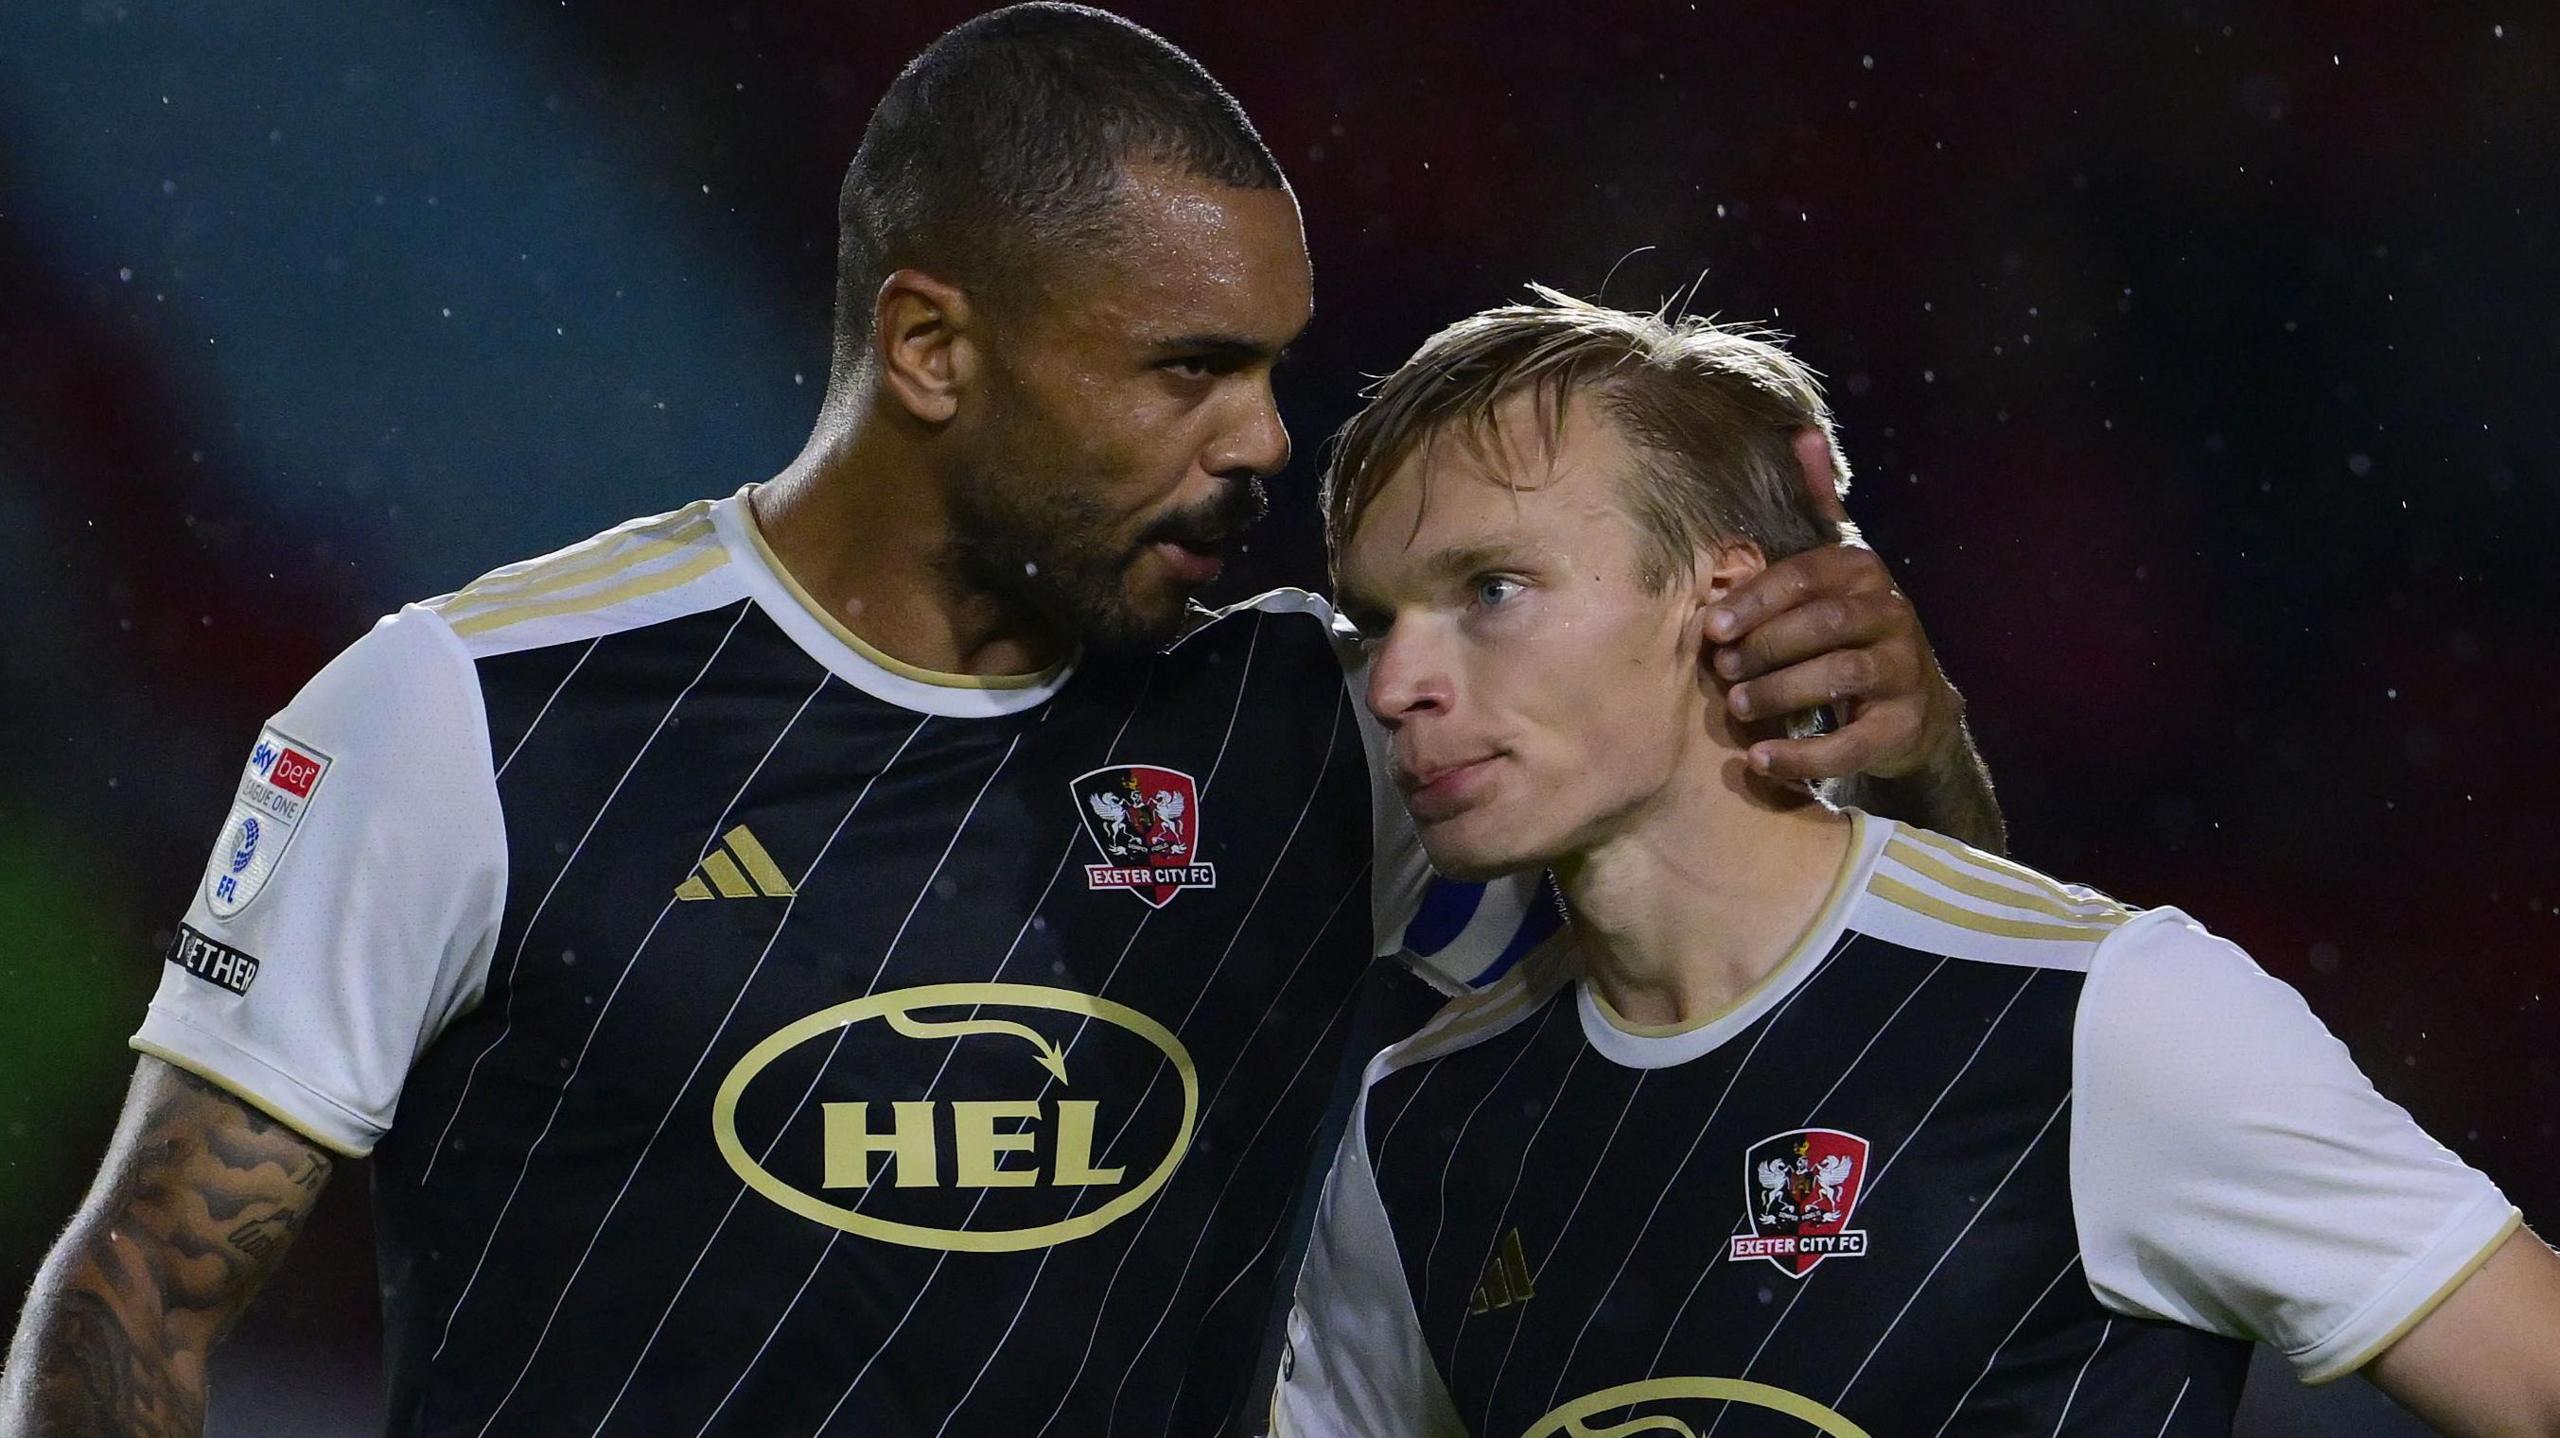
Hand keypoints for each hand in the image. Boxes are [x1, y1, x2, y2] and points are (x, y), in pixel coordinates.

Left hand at [1702, 432, 1964, 784]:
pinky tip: (1763, 761)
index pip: (1807, 576)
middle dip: (1767, 646)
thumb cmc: (1846, 631)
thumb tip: (1802, 432)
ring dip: (1782, 693)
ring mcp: (1904, 672)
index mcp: (1863, 571)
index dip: (1757, 601)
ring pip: (1841, 677)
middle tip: (1723, 670)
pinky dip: (1804, 756)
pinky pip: (1852, 743)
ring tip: (1739, 708)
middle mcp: (1893, 614)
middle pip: (1825, 624)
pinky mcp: (1904, 726)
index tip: (1712, 628)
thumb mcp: (1831, 571)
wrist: (1912, 708)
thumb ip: (1815, 509)